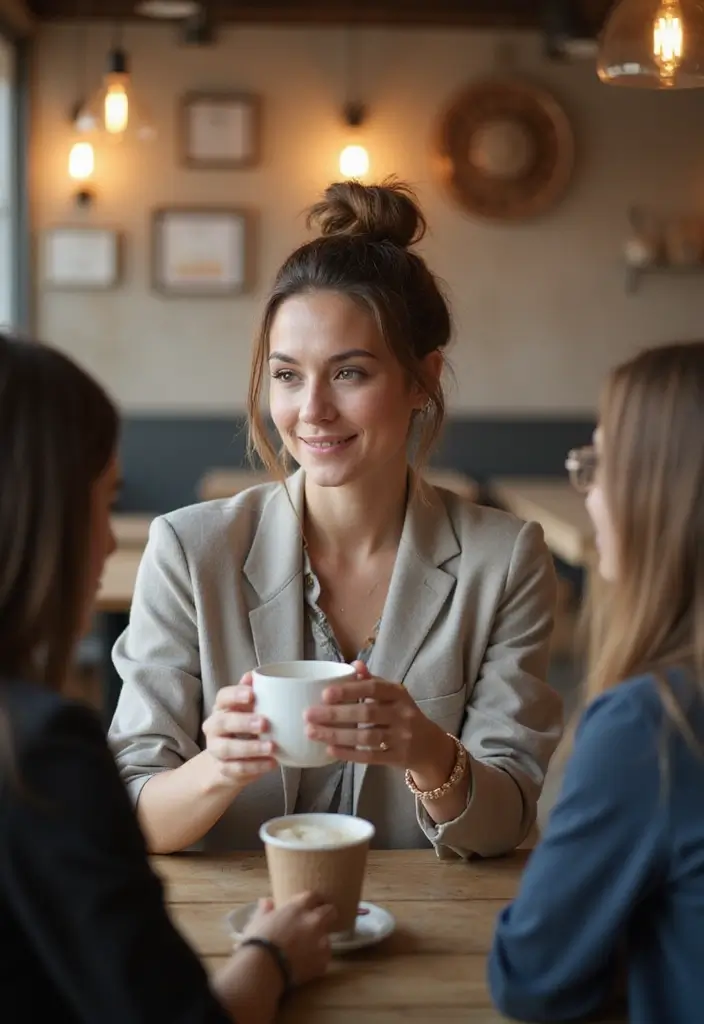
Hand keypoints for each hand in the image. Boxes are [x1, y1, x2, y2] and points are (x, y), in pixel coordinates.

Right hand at [202, 674, 277, 784]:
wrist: (227, 762)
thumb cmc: (243, 728)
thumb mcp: (248, 710)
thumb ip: (252, 693)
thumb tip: (254, 675)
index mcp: (221, 708)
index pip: (222, 697)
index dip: (235, 694)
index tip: (252, 694)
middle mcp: (214, 728)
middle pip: (222, 722)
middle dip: (243, 722)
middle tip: (264, 723)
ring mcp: (216, 749)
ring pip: (228, 748)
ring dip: (250, 748)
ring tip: (271, 747)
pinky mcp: (223, 769)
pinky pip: (236, 769)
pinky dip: (255, 767)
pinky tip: (272, 763)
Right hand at [242, 892, 335, 986]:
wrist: (263, 969)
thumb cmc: (258, 941)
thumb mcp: (258, 921)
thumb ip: (266, 910)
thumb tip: (267, 902)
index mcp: (299, 908)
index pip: (315, 896)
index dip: (313, 901)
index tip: (310, 906)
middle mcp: (314, 921)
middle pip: (331, 911)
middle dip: (326, 916)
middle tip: (317, 924)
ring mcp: (321, 941)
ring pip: (328, 937)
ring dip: (320, 941)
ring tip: (306, 951)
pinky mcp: (323, 962)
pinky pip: (324, 958)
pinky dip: (317, 961)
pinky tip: (306, 965)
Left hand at [304, 661, 454, 776]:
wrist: (431, 746)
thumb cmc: (403, 714)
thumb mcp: (394, 695)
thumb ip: (373, 681)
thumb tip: (354, 664)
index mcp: (399, 693)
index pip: (374, 688)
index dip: (350, 690)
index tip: (325, 694)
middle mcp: (402, 714)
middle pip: (367, 713)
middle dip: (335, 715)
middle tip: (308, 715)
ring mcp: (402, 738)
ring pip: (366, 737)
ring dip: (337, 735)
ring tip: (312, 732)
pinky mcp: (398, 758)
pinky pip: (371, 757)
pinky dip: (350, 754)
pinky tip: (330, 750)